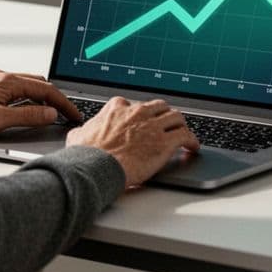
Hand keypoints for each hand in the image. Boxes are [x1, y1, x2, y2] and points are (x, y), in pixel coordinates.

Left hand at [0, 70, 82, 136]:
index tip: (74, 114)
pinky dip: (27, 99)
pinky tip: (24, 110)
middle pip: (39, 84)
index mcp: (8, 81)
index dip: (64, 103)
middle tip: (66, 114)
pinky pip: (14, 90)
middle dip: (55, 98)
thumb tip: (50, 114)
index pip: (46, 90)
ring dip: (41, 98)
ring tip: (50, 114)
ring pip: (26, 86)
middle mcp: (2, 77)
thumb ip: (27, 117)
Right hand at [65, 97, 199, 187]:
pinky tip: (193, 147)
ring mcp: (153, 126)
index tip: (142, 120)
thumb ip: (83, 130)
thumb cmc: (86, 155)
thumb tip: (79, 133)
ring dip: (180, 125)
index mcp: (117, 109)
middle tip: (166, 124)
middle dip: (164, 115)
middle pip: (159, 107)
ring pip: (176, 117)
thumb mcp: (78, 136)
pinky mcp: (165, 142)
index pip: (133, 104)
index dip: (139, 113)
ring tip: (183, 133)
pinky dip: (192, 140)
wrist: (96, 167)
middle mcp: (137, 113)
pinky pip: (186, 136)